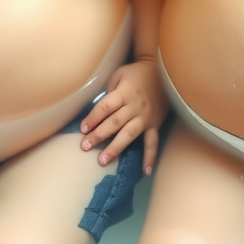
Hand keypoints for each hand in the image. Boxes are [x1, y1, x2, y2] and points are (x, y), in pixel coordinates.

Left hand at [79, 57, 166, 174]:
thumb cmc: (134, 74)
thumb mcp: (118, 75)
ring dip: (115, 148)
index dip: (93, 117)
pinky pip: (152, 142)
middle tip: (84, 146)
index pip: (106, 107)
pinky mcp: (154, 124)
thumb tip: (95, 111)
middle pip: (114, 122)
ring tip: (102, 160)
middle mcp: (136, 106)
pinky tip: (146, 171)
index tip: (82, 128)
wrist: (161, 72)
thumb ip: (108, 92)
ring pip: (129, 134)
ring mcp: (146, 117)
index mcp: (125, 92)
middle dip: (98, 135)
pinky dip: (150, 157)